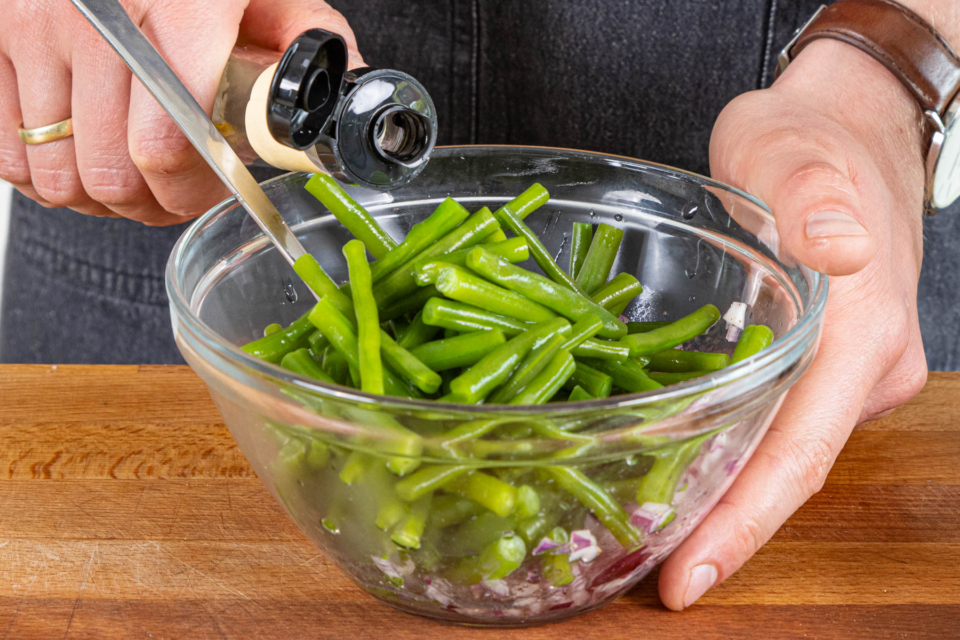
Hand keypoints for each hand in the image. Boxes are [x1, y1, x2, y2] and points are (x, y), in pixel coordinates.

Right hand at [0, 0, 361, 225]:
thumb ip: (307, 42)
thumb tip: (336, 107)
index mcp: (182, 6)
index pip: (169, 143)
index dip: (192, 191)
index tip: (211, 188)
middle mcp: (99, 16)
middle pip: (111, 173)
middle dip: (151, 204)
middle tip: (174, 194)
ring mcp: (35, 25)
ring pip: (57, 175)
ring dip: (99, 198)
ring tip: (131, 179)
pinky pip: (5, 152)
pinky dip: (43, 176)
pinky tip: (78, 158)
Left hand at [658, 39, 928, 609]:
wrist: (846, 133)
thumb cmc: (811, 140)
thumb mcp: (795, 149)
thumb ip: (813, 194)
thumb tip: (838, 248)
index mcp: (860, 335)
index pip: (800, 453)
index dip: (743, 524)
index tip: (685, 580)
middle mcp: (862, 371)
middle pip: (787, 471)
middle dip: (719, 529)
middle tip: (642, 572)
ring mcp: (844, 373)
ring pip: (779, 453)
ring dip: (718, 497)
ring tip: (641, 533)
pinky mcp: (818, 366)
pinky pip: (771, 423)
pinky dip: (724, 453)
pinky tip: (668, 467)